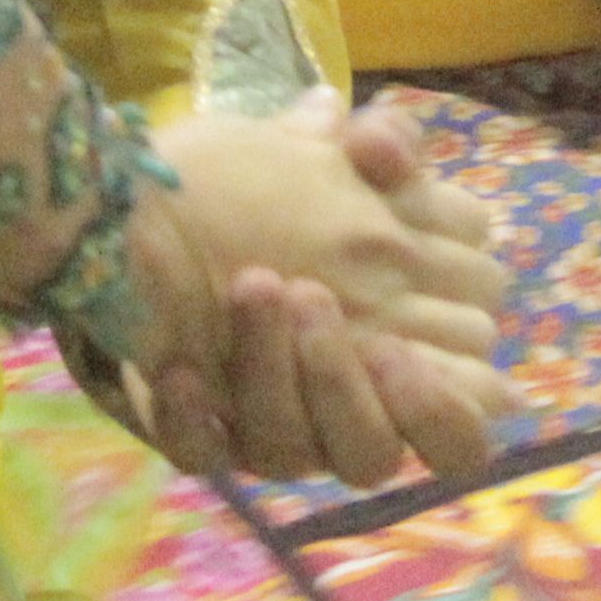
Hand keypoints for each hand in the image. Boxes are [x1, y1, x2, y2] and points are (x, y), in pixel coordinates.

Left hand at [136, 95, 513, 484]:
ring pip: (296, 454)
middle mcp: (341, 401)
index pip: (470, 411)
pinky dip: (195, 422)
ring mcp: (272, 425)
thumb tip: (384, 144)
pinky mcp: (200, 433)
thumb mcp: (327, 150)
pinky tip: (179, 372)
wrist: (130, 206)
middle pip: (387, 447)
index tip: (406, 326)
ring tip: (253, 287)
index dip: (453, 386)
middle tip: (313, 297)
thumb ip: (383, 143)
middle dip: (354, 382)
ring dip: (285, 378)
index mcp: (395, 348)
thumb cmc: (250, 186)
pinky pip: (205, 457)